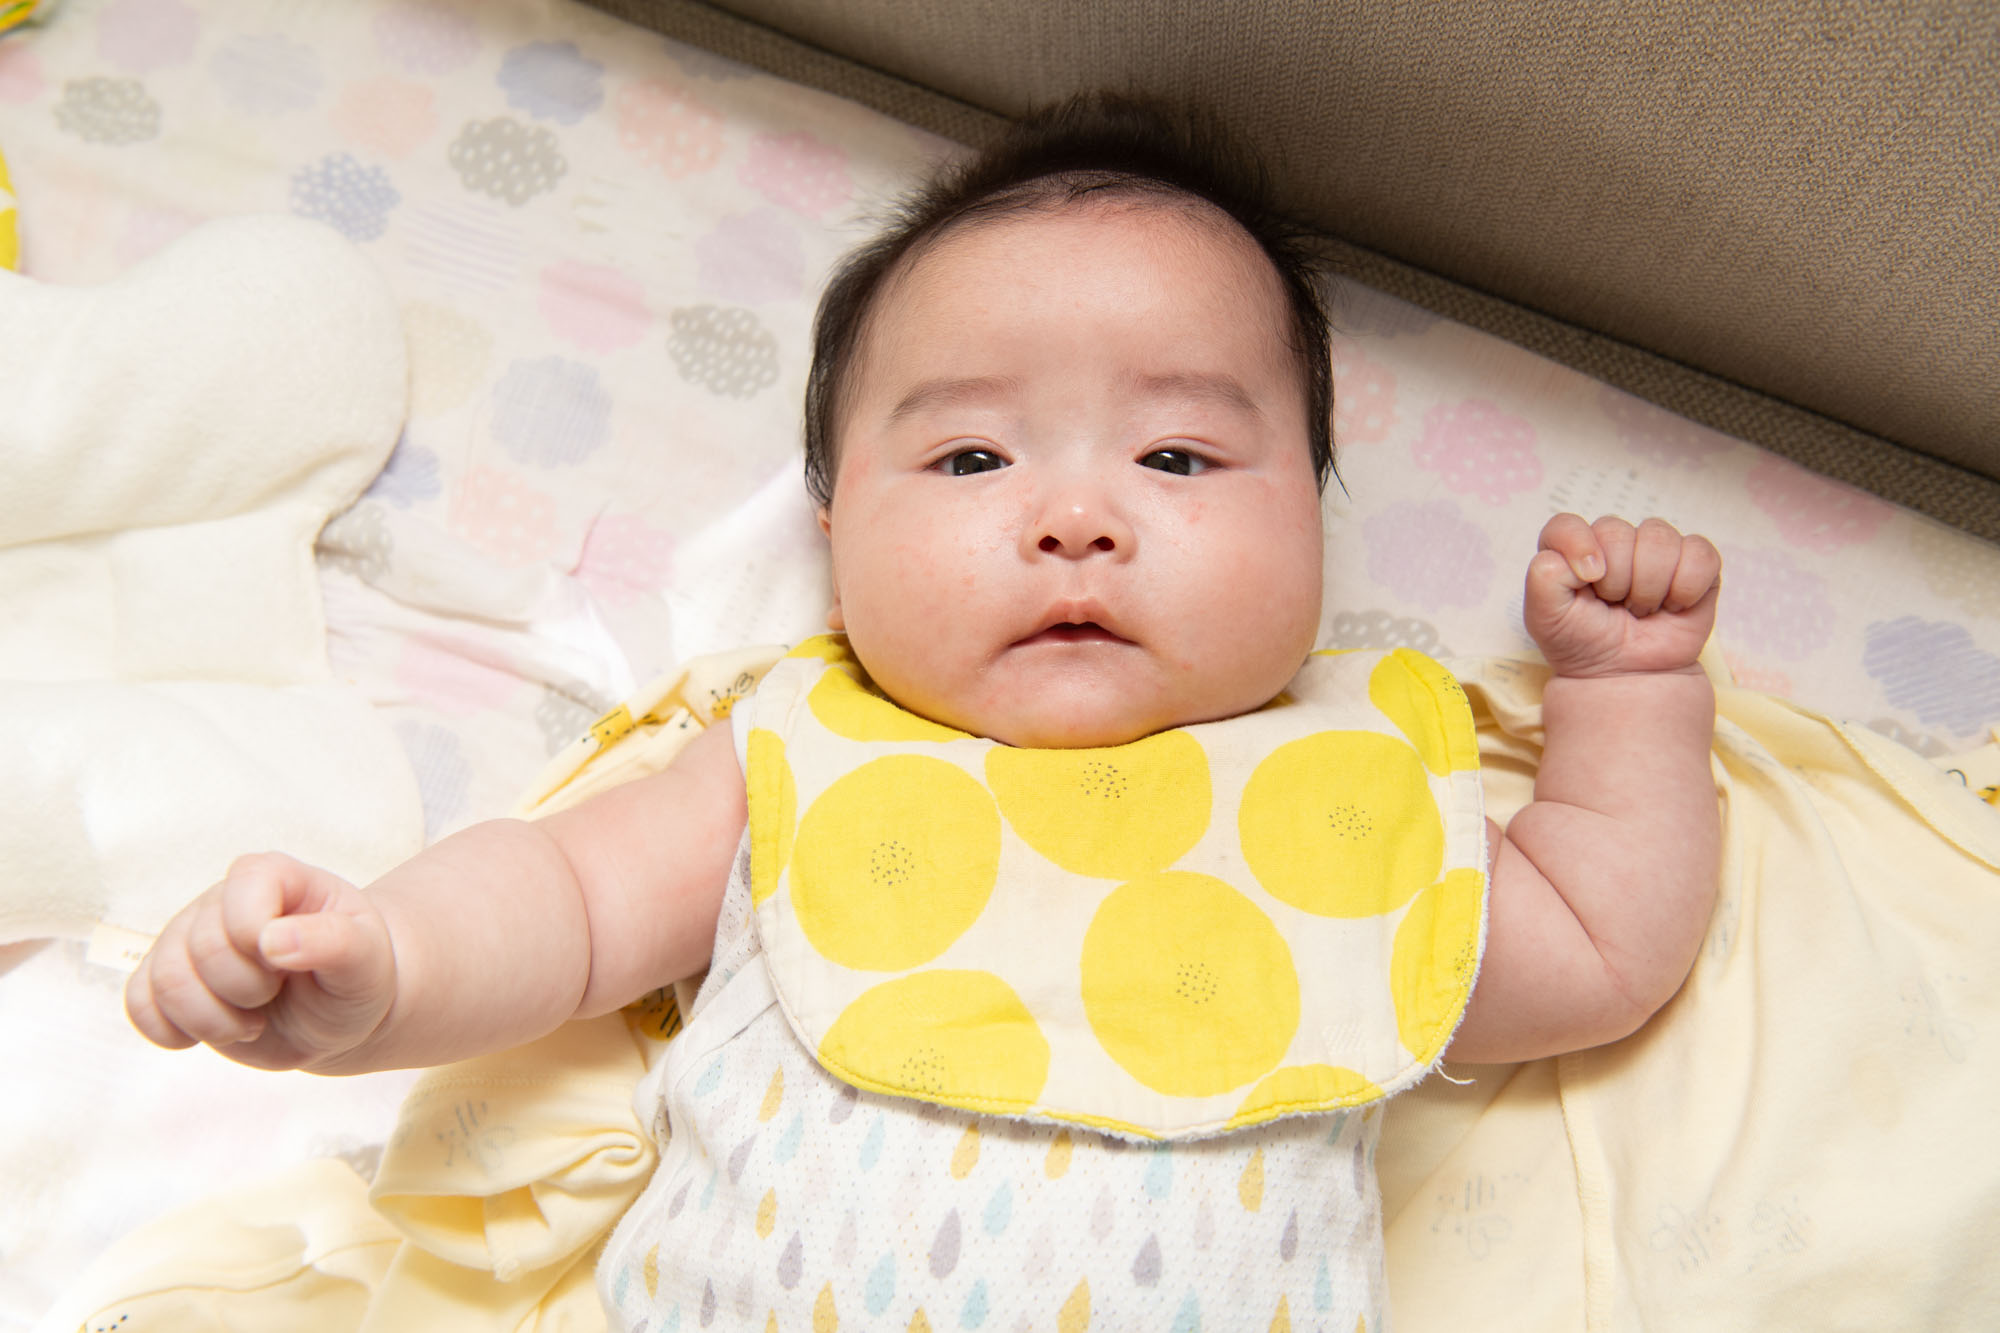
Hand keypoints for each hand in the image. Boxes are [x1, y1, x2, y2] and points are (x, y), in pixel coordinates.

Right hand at [125, 852, 395, 1070]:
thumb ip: (334, 942)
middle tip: (276, 996)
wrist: (337, 1015)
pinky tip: (218, 1030)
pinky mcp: (165, 980)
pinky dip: (174, 1033)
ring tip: (252, 1021)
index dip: (260, 947)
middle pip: (200, 950)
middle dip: (245, 992)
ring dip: (212, 1021)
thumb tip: (273, 940)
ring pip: (163, 983)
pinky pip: (137, 1007)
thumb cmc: (355, 976)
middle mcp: (219, 901)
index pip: (238, 903)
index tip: (291, 964)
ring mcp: (185, 939)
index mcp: (271, 876)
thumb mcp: (365, 960)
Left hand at [1523, 513, 1720, 677]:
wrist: (1627, 677)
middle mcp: (1611, 541)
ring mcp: (1655, 549)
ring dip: (1649, 587)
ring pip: (1658, 539)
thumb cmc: (1584, 644)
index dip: (1578, 547)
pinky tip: (1673, 606)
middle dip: (1615, 582)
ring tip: (1641, 609)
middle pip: (1616, 532)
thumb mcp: (1544, 618)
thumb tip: (1589, 557)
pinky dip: (1686, 588)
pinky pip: (1699, 554)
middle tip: (1614, 608)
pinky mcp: (1694, 562)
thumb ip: (1544, 576)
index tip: (1588, 580)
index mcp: (1570, 548)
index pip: (1567, 526)